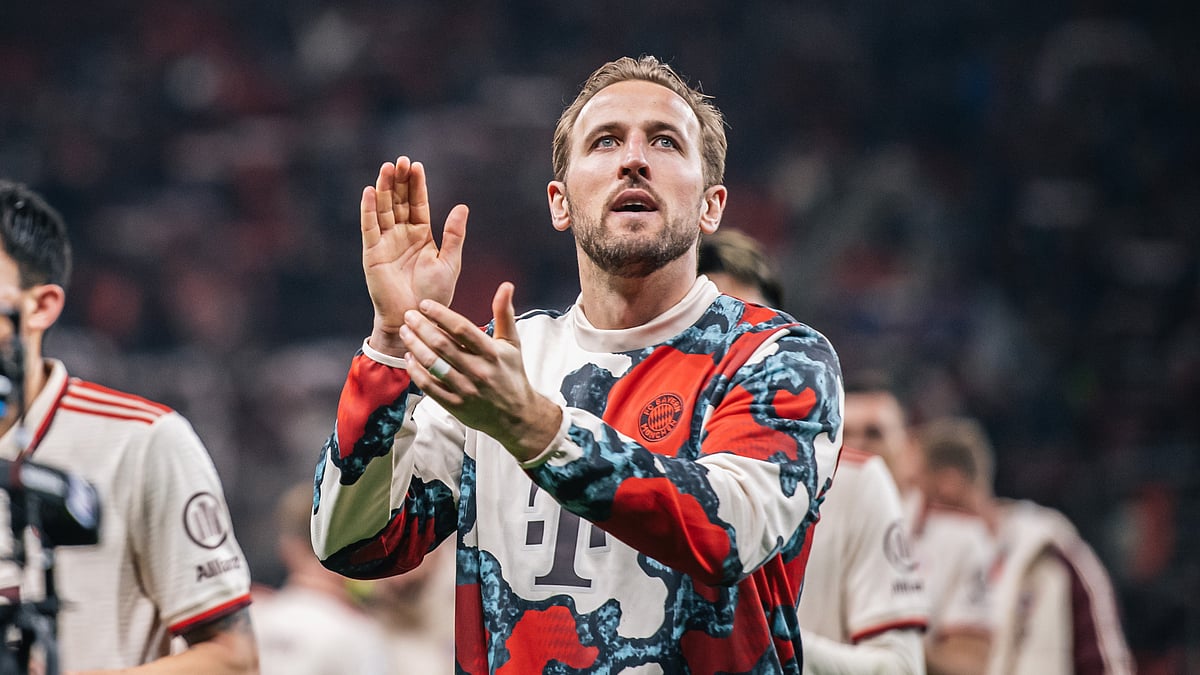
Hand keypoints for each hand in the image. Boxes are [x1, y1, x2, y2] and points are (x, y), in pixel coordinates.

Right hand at [362, 157, 467, 355]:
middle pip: (399, 201)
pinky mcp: (372, 253)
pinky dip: (368, 210)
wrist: (415, 317)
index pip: (418, 203)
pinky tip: (369, 192)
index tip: (416, 165)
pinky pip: (369, 227)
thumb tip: (462, 206)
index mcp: (421, 235)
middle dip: (400, 181)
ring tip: (386, 168)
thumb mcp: (449, 262)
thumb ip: (454, 235)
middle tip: (401, 160)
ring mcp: (386, 242)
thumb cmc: (434, 294)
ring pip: (384, 209)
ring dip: (384, 189)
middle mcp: (402, 235)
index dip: (417, 185)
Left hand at [399, 282, 562, 461]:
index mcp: (492, 353)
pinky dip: (416, 371)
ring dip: (415, 346)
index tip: (425, 304)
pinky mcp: (456, 406)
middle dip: (421, 327)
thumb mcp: (513, 343)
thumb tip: (506, 285)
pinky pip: (430, 387)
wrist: (516, 415)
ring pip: (433, 365)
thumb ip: (505, 313)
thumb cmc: (512, 374)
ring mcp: (466, 390)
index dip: (440, 314)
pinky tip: (409, 358)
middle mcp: (479, 371)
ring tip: (405, 333)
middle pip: (442, 345)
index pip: (461, 328)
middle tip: (408, 315)